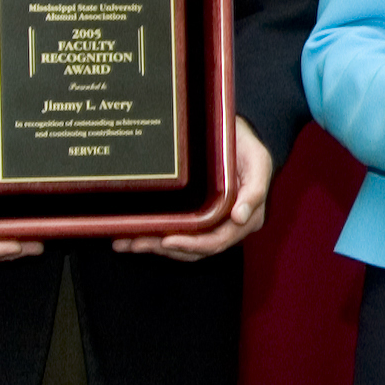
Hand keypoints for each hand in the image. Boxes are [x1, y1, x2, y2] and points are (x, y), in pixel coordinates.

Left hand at [114, 118, 273, 259]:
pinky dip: (156, 237)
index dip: (193, 245)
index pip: (217, 241)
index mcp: (246, 218)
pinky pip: (179, 234)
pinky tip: (133, 236)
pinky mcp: (198, 218)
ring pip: (184, 246)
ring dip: (155, 247)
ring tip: (127, 243)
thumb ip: (254, 191)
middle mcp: (229, 226)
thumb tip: (240, 218)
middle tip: (136, 242)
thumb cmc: (248, 148)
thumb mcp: (258, 163)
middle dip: (165, 248)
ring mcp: (212, 223)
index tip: (167, 241)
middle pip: (196, 249)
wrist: (238, 135)